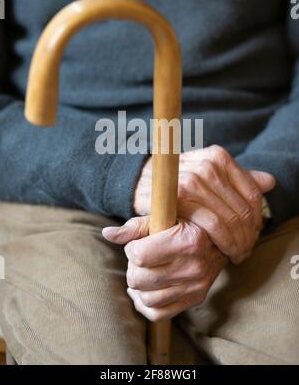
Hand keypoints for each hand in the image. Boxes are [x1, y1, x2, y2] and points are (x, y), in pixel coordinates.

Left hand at [102, 216, 226, 320]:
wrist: (218, 241)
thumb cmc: (184, 225)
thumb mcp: (163, 218)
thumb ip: (134, 227)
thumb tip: (107, 233)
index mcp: (187, 241)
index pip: (140, 255)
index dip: (131, 249)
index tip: (137, 244)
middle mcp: (194, 267)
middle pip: (139, 279)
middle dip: (132, 268)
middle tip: (140, 258)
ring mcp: (196, 287)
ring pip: (146, 298)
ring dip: (137, 286)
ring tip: (143, 271)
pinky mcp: (195, 299)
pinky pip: (158, 314)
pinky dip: (143, 305)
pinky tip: (142, 290)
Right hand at [134, 145, 274, 263]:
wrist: (141, 182)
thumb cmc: (180, 184)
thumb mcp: (209, 176)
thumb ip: (239, 179)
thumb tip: (270, 182)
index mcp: (219, 157)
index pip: (252, 194)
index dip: (257, 220)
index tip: (254, 235)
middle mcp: (208, 165)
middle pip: (243, 209)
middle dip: (248, 236)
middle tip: (245, 251)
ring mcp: (194, 180)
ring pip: (229, 220)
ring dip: (236, 243)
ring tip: (235, 254)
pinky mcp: (179, 197)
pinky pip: (211, 226)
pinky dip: (221, 242)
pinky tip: (221, 251)